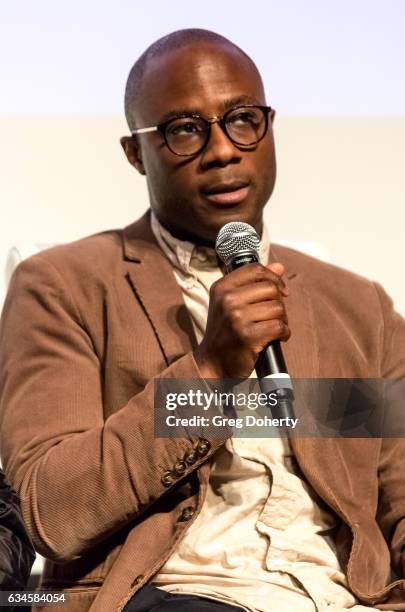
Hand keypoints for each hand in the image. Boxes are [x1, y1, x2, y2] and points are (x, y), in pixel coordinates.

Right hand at [194, 262, 289, 378]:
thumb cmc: (225, 331)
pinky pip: (279, 327)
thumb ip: (254, 283)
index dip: (274, 278)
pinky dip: (283, 333)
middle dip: (279, 302)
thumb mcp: (232, 303)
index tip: (280, 290)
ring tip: (272, 327)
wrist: (213, 362)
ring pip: (278, 308)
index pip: (256, 270)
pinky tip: (277, 337)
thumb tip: (279, 266)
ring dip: (282, 320)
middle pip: (271, 289)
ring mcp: (237, 318)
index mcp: (222, 287)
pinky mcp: (248, 336)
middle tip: (273, 315)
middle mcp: (227, 300)